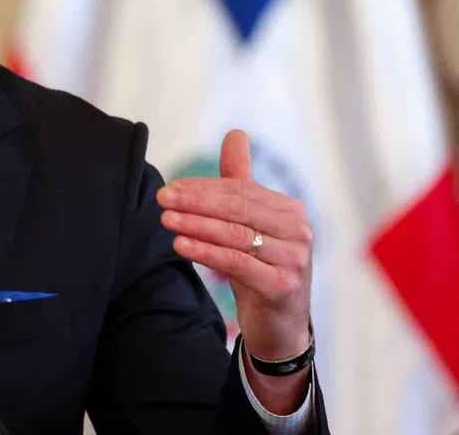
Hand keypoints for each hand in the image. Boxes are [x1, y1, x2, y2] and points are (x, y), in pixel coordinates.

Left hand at [156, 130, 312, 410]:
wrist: (279, 325)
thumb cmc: (260, 267)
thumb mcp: (249, 223)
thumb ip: (240, 180)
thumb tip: (235, 133)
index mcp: (289, 210)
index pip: (240, 191)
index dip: (202, 188)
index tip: (170, 188)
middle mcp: (298, 231)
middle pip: (237, 209)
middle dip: (196, 202)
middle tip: (162, 198)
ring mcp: (293, 259)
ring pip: (235, 235)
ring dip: (196, 225)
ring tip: (166, 220)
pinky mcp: (282, 286)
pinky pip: (237, 263)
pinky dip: (206, 251)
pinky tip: (181, 244)